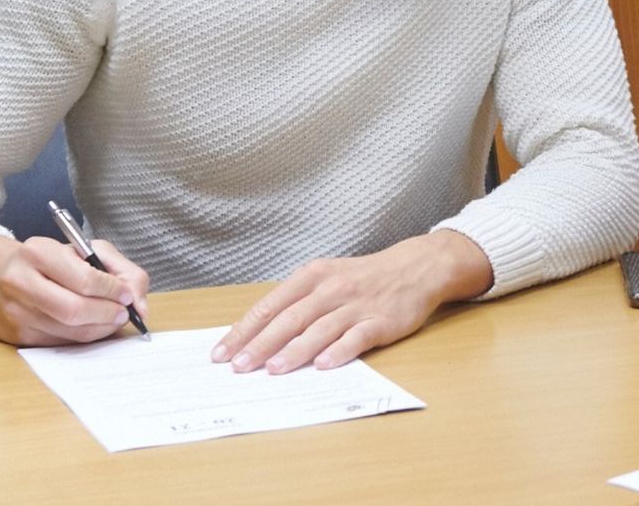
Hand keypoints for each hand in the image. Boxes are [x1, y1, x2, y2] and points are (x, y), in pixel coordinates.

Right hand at [0, 233, 149, 345]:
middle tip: (123, 313)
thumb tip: (138, 301)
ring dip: (99, 329)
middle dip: (107, 314)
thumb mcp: (81, 248)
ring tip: (111, 319)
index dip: (113, 291)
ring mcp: (13, 312)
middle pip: (75, 310)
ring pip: (68, 331)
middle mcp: (20, 282)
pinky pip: (57, 342)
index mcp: (38, 253)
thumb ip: (118, 268)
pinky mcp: (13, 335)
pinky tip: (89, 326)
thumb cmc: (45, 260)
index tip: (129, 295)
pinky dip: (81, 337)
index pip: (85, 279)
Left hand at [212, 229, 489, 373]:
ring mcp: (357, 305)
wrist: (416, 268)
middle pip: (290, 319)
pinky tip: (323, 364)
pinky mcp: (381, 321)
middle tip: (239, 367)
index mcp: (313, 276)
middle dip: (261, 344)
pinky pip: (356, 337)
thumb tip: (257, 334)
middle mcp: (332, 288)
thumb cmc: (364, 277)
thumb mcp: (327, 277)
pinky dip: (339, 351)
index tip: (222, 353)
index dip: (244, 330)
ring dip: (295, 350)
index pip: (270, 306)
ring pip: (319, 329)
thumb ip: (297, 302)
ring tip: (273, 369)